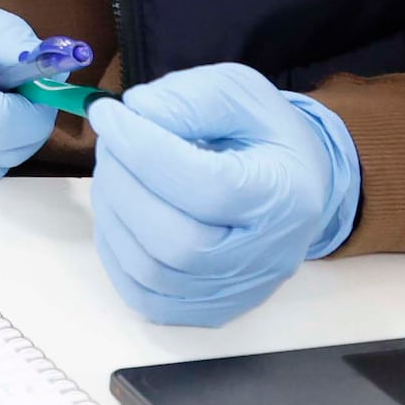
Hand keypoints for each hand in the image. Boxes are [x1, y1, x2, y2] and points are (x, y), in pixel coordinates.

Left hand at [86, 62, 361, 325]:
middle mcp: (267, 256)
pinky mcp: (210, 309)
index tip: (109, 114)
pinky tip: (120, 211)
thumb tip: (137, 112)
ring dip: (114, 215)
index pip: (209, 187)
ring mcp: (239, 291)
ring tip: (114, 171)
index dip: (145, 151)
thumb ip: (192, 99)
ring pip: (153, 273)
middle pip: (178, 243)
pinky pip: (145, 296)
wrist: (295, 185)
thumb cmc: (264, 136)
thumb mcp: (240, 94)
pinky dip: (116, 252)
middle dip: (124, 185)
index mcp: (285, 197)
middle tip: (110, 143)